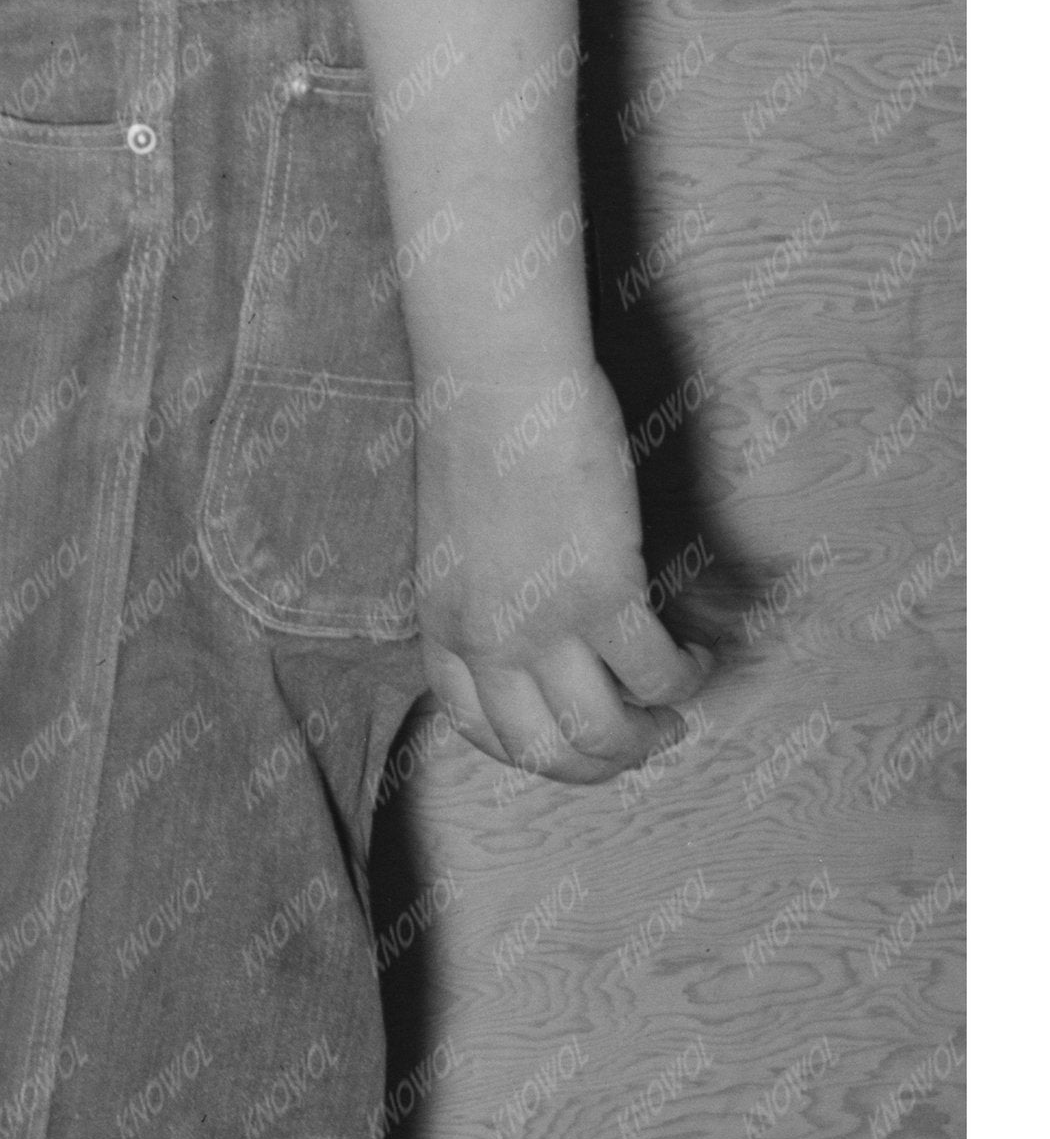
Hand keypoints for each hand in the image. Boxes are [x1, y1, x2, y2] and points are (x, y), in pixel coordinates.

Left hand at [414, 366, 711, 784]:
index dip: (528, 748)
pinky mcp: (602, 594)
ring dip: (650, 737)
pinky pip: (658, 676)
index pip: (473, 725)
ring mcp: (541, 621)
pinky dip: (688, 679)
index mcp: (441, 617)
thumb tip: (542, 627)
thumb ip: (486, 590)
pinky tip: (697, 654)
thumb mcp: (459, 534)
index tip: (567, 737)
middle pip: (544, 751)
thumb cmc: (479, 428)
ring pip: (604, 735)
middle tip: (639, 737)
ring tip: (673, 711)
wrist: (497, 374)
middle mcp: (485, 635)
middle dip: (599, 763)